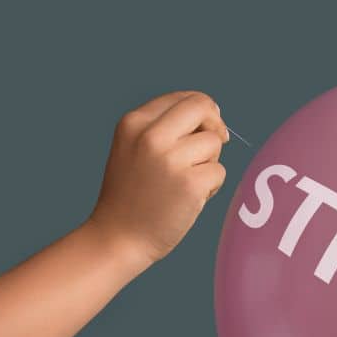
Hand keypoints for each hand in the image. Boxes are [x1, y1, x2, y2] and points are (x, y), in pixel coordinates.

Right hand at [87, 90, 229, 267]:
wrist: (117, 238)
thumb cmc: (131, 195)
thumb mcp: (133, 148)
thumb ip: (163, 127)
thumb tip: (214, 116)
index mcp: (133, 123)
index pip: (183, 98)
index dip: (201, 111)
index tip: (203, 129)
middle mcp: (150, 137)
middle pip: (202, 107)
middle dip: (214, 125)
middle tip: (215, 144)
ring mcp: (170, 160)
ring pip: (213, 143)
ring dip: (208, 163)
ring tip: (184, 183)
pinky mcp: (189, 184)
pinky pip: (219, 172)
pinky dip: (211, 187)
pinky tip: (188, 200)